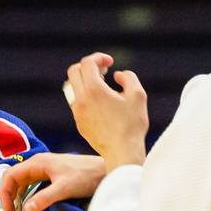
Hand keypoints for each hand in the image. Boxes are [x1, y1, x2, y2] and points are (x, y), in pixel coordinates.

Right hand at [0, 153, 106, 210]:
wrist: (106, 171)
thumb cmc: (86, 176)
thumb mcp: (64, 189)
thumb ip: (44, 198)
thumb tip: (26, 210)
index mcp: (37, 163)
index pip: (10, 176)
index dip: (5, 195)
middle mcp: (38, 164)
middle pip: (14, 179)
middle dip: (9, 197)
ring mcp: (45, 169)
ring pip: (22, 182)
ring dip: (18, 197)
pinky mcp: (52, 175)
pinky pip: (32, 185)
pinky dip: (27, 196)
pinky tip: (31, 207)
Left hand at [65, 53, 148, 171]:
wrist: (122, 153)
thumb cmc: (132, 125)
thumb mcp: (138, 96)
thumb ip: (129, 78)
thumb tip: (117, 76)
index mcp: (94, 90)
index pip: (87, 63)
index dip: (99, 57)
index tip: (111, 62)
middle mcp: (81, 99)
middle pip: (74, 71)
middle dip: (88, 66)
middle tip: (104, 71)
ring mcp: (77, 112)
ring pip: (72, 87)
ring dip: (85, 81)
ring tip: (102, 85)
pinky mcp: (79, 123)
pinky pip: (76, 101)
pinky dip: (86, 95)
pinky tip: (101, 102)